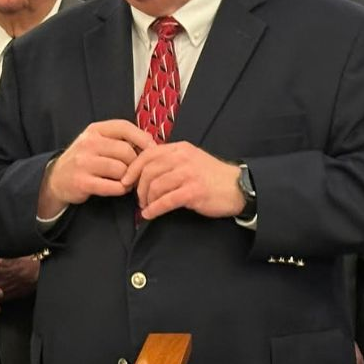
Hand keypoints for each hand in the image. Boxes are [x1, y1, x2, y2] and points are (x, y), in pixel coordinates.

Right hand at [39, 120, 155, 216]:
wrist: (56, 178)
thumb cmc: (85, 159)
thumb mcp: (97, 142)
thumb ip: (120, 140)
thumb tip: (151, 144)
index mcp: (95, 130)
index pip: (124, 127)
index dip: (143, 138)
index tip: (153, 149)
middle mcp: (88, 143)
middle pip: (126, 152)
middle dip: (135, 164)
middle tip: (135, 172)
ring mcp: (84, 163)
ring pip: (121, 170)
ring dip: (129, 179)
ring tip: (126, 181)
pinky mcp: (82, 182)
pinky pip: (113, 186)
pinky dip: (121, 190)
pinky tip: (118, 189)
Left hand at [122, 142, 242, 220]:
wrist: (239, 187)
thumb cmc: (211, 176)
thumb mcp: (190, 159)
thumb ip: (170, 160)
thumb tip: (144, 169)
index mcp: (179, 148)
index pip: (147, 154)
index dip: (132, 169)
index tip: (125, 181)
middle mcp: (183, 158)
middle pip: (148, 171)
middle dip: (139, 188)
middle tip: (139, 200)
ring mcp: (189, 174)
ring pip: (155, 186)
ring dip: (146, 200)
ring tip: (146, 208)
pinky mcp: (194, 191)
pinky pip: (166, 201)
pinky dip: (154, 209)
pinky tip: (150, 215)